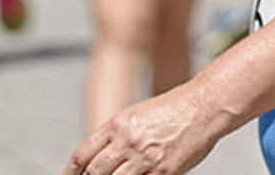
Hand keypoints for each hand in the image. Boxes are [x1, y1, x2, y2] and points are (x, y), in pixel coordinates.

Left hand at [62, 85, 219, 174]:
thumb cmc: (172, 110)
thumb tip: (100, 160)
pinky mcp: (163, 171)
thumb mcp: (137, 116)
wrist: (203, 106)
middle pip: (94, 173)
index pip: (83, 154)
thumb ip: (117, 136)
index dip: (70, 172)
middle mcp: (127, 140)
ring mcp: (144, 157)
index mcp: (118, 124)